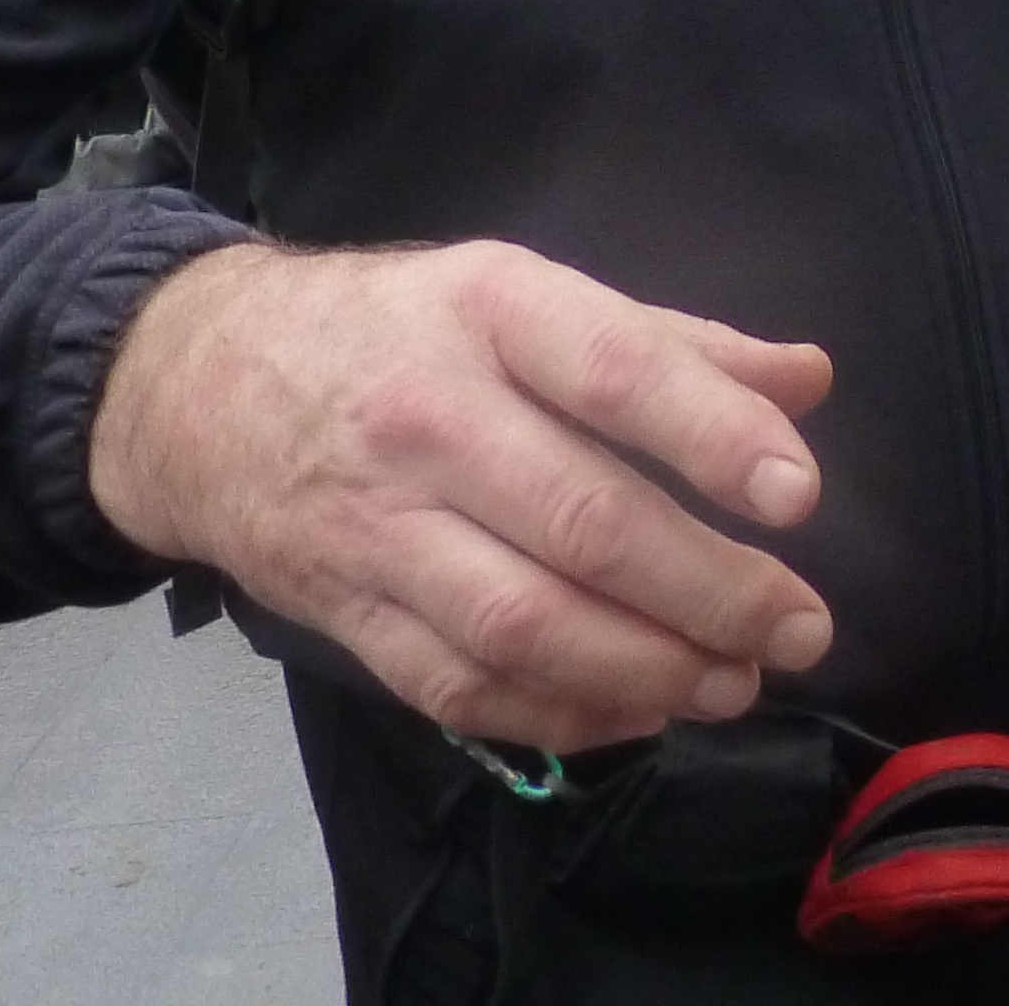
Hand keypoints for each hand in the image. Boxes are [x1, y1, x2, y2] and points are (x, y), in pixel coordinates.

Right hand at [88, 238, 835, 755]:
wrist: (199, 384)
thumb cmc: (401, 331)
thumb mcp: (526, 293)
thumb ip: (676, 344)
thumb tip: (809, 379)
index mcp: (490, 310)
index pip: (613, 372)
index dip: (712, 436)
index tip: (798, 496)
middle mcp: (429, 417)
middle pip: (582, 521)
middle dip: (708, 589)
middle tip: (799, 626)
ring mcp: (378, 525)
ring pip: (522, 622)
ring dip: (645, 668)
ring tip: (735, 682)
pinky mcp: (344, 612)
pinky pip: (458, 686)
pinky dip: (558, 714)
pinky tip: (636, 711)